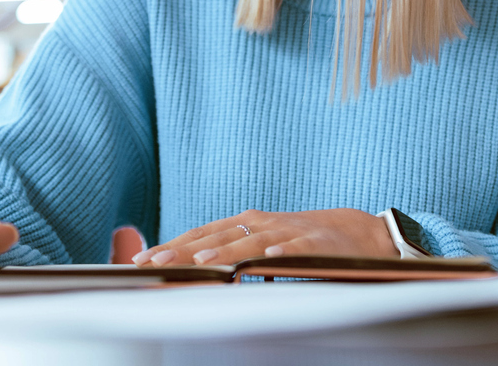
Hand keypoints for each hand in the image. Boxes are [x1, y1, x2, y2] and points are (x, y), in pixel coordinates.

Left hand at [131, 208, 395, 266]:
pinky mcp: (313, 245)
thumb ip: (232, 255)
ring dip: (225, 252)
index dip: (171, 246)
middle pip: (215, 238)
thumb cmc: (301, 242)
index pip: (200, 235)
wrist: (355, 233)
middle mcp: (259, 224)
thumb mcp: (262, 246)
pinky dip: (280, 253)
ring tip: (201, 263)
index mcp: (244, 224)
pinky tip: (267, 260)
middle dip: (182, 251)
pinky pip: (294, 249)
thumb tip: (192, 272)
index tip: (142, 259)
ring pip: (249, 243)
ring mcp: (286, 233)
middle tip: (154, 263)